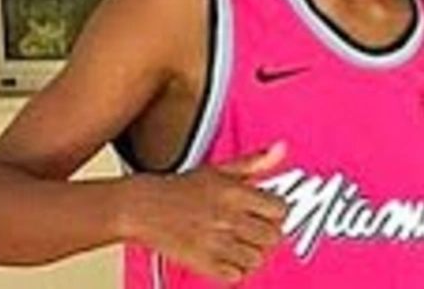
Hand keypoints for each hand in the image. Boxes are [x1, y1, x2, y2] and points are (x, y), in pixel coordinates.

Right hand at [125, 142, 288, 281]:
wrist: (142, 208)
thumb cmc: (180, 189)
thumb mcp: (220, 169)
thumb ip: (255, 161)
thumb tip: (281, 149)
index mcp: (235, 193)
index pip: (280, 210)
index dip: (277, 212)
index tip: (268, 212)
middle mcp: (228, 218)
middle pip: (273, 237)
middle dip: (267, 233)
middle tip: (253, 228)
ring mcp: (216, 243)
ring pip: (257, 258)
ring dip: (252, 253)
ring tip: (238, 243)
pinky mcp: (203, 263)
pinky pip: (237, 275)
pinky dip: (235, 269)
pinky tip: (226, 256)